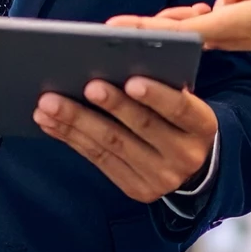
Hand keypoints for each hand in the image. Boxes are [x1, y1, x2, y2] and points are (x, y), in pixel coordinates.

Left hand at [33, 76, 216, 203]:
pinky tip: (51, 123)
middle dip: (109, 105)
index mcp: (202, 125)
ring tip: (49, 104)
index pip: (180, 108)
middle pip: (141, 127)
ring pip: (112, 144)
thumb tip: (112, 61)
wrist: (191, 164)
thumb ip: (161, 83)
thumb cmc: (178, 118)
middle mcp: (185, 155)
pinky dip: (72, 138)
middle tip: (83, 86)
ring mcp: (160, 177)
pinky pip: (99, 160)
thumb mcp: (183, 101)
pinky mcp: (137, 189)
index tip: (131, 80)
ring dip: (76, 122)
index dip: (156, 95)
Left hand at [107, 0, 250, 70]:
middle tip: (125, 24)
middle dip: (159, 20)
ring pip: (200, 18)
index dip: (142, 29)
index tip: (112, 32)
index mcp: (230, 25)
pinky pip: (216, 17)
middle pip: (179, 26)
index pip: (176, 29)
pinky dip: (227, 1)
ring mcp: (231, 39)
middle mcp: (225, 37)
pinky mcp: (237, 36)